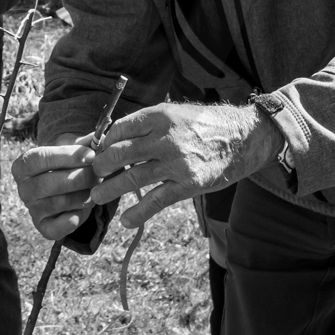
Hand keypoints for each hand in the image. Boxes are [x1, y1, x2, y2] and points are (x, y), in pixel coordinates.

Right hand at [10, 134, 97, 240]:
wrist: (64, 184)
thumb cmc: (67, 162)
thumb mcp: (72, 147)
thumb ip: (83, 143)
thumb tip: (99, 139)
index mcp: (23, 165)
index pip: (41, 158)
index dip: (67, 156)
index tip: (90, 155)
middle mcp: (23, 188)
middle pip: (51, 183)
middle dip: (80, 177)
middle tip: (100, 174)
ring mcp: (32, 209)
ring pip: (60, 203)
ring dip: (84, 196)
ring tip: (97, 188)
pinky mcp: (43, 227)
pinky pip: (58, 228)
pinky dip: (74, 219)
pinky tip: (85, 207)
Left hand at [90, 102, 282, 228]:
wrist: (242, 138)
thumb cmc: (202, 124)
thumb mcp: (172, 113)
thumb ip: (144, 124)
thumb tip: (110, 137)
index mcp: (158, 116)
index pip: (119, 129)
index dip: (101, 142)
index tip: (93, 151)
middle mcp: (165, 138)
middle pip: (120, 153)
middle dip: (101, 165)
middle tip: (92, 174)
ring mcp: (177, 163)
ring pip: (133, 178)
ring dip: (111, 189)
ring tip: (97, 196)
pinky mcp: (189, 184)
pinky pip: (157, 200)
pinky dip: (139, 212)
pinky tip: (126, 220)